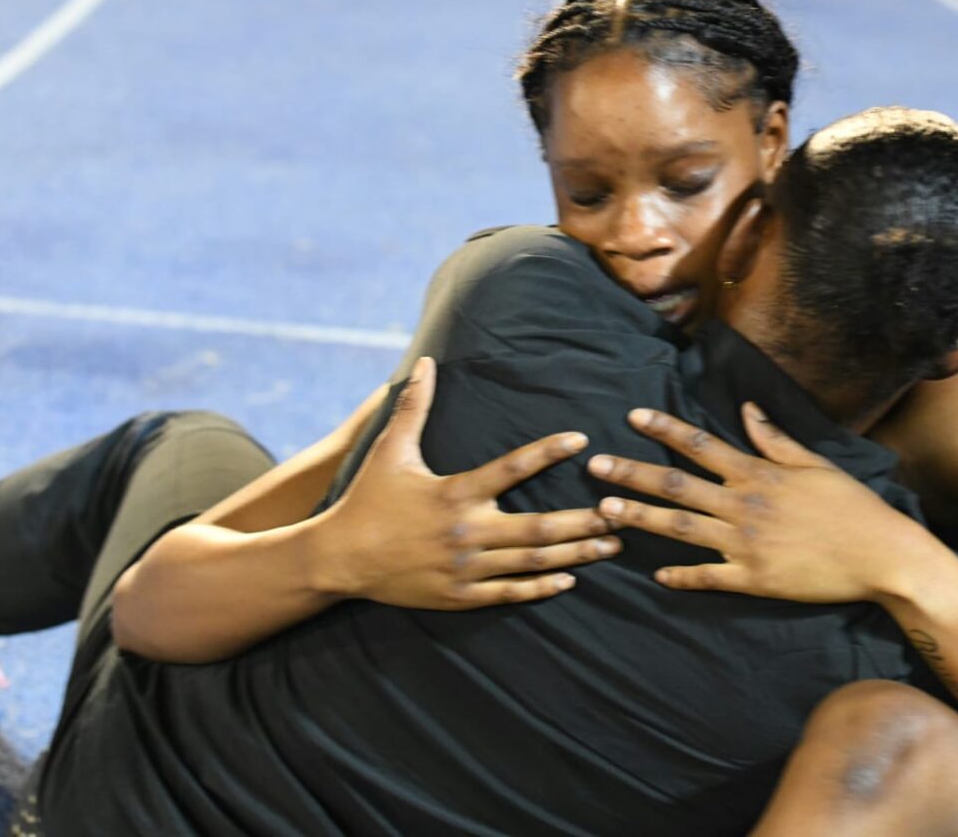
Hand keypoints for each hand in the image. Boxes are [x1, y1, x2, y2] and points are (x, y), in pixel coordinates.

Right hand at [315, 357, 618, 608]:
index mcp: (455, 493)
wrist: (338, 559)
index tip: (582, 439)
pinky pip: (509, 593)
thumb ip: (414, 406)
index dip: (548, 451)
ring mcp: (465, 568)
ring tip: (612, 543)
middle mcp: (466, 532)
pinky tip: (570, 580)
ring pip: (532, 562)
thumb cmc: (368, 500)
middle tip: (619, 509)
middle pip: (538, 527)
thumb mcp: (390, 451)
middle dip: (583, 520)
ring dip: (576, 553)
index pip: (511, 467)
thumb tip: (424, 360)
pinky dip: (541, 587)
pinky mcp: (460, 596)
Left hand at [587, 403, 936, 603]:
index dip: (665, 429)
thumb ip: (774, 439)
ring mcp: (745, 545)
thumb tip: (747, 408)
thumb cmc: (853, 506)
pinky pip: (707, 577)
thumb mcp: (815, 464)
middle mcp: (743, 506)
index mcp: (757, 473)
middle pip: (676, 485)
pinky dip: (680, 576)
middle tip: (595, 465)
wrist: (882, 556)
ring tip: (604, 511)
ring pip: (680, 529)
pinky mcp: (752, 580)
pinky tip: (656, 574)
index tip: (633, 417)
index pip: (701, 445)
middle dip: (632, 473)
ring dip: (640, 518)